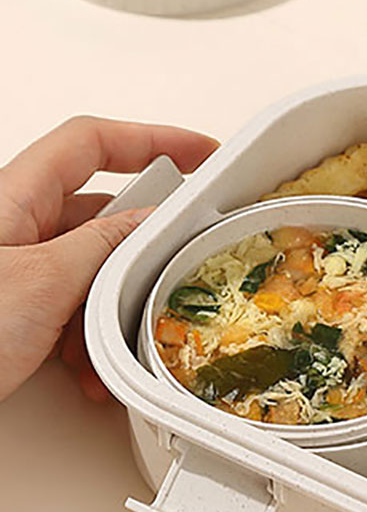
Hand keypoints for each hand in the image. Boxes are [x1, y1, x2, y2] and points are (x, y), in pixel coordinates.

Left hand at [0, 116, 217, 402]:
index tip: (202, 152)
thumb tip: (151, 223)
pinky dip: (90, 340)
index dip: (151, 139)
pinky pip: (70, 310)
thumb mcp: (43, 283)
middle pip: (100, 213)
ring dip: (116, 308)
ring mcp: (15, 273)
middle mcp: (12, 229)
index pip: (90, 144)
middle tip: (175, 265)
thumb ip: (105, 246)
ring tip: (123, 338)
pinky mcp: (13, 314)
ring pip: (91, 271)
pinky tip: (91, 372)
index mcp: (11, 198)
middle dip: (141, 249)